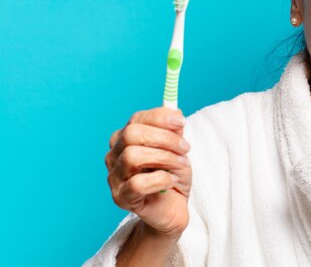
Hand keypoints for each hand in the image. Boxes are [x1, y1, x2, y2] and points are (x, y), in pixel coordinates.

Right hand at [105, 107, 191, 237]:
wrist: (173, 208)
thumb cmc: (172, 176)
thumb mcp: (178, 150)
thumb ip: (174, 132)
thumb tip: (175, 113)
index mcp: (125, 139)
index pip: (136, 119)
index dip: (160, 118)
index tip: (182, 122)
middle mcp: (114, 155)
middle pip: (131, 134)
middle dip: (164, 139)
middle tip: (185, 148)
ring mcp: (114, 177)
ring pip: (132, 157)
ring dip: (164, 158)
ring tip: (180, 165)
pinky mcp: (120, 198)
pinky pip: (137, 183)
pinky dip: (160, 179)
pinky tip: (170, 182)